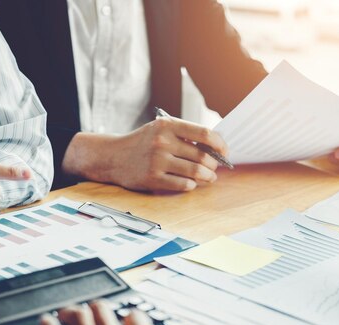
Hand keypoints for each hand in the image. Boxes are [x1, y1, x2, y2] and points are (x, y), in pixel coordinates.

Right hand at [63, 117, 227, 191]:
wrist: (113, 156)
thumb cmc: (143, 142)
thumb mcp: (161, 129)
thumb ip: (185, 134)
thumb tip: (216, 147)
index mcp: (167, 126)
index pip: (204, 133)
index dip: (220, 144)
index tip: (224, 151)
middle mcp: (163, 142)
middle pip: (202, 156)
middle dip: (213, 165)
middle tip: (214, 168)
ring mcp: (157, 161)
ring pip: (195, 172)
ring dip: (207, 177)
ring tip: (208, 177)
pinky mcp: (153, 178)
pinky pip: (183, 185)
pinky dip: (191, 185)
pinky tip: (190, 183)